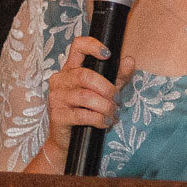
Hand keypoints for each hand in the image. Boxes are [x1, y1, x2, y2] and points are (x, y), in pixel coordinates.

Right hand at [29, 36, 136, 172]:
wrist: (69, 141)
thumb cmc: (87, 112)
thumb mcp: (105, 92)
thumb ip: (118, 76)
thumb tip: (130, 61)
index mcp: (71, 69)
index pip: (77, 46)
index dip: (93, 46)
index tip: (108, 55)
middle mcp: (60, 80)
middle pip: (86, 76)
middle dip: (107, 89)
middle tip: (117, 100)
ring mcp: (56, 97)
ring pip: (86, 97)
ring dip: (105, 107)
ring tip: (113, 114)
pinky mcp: (57, 115)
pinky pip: (83, 115)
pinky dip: (99, 119)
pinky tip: (106, 123)